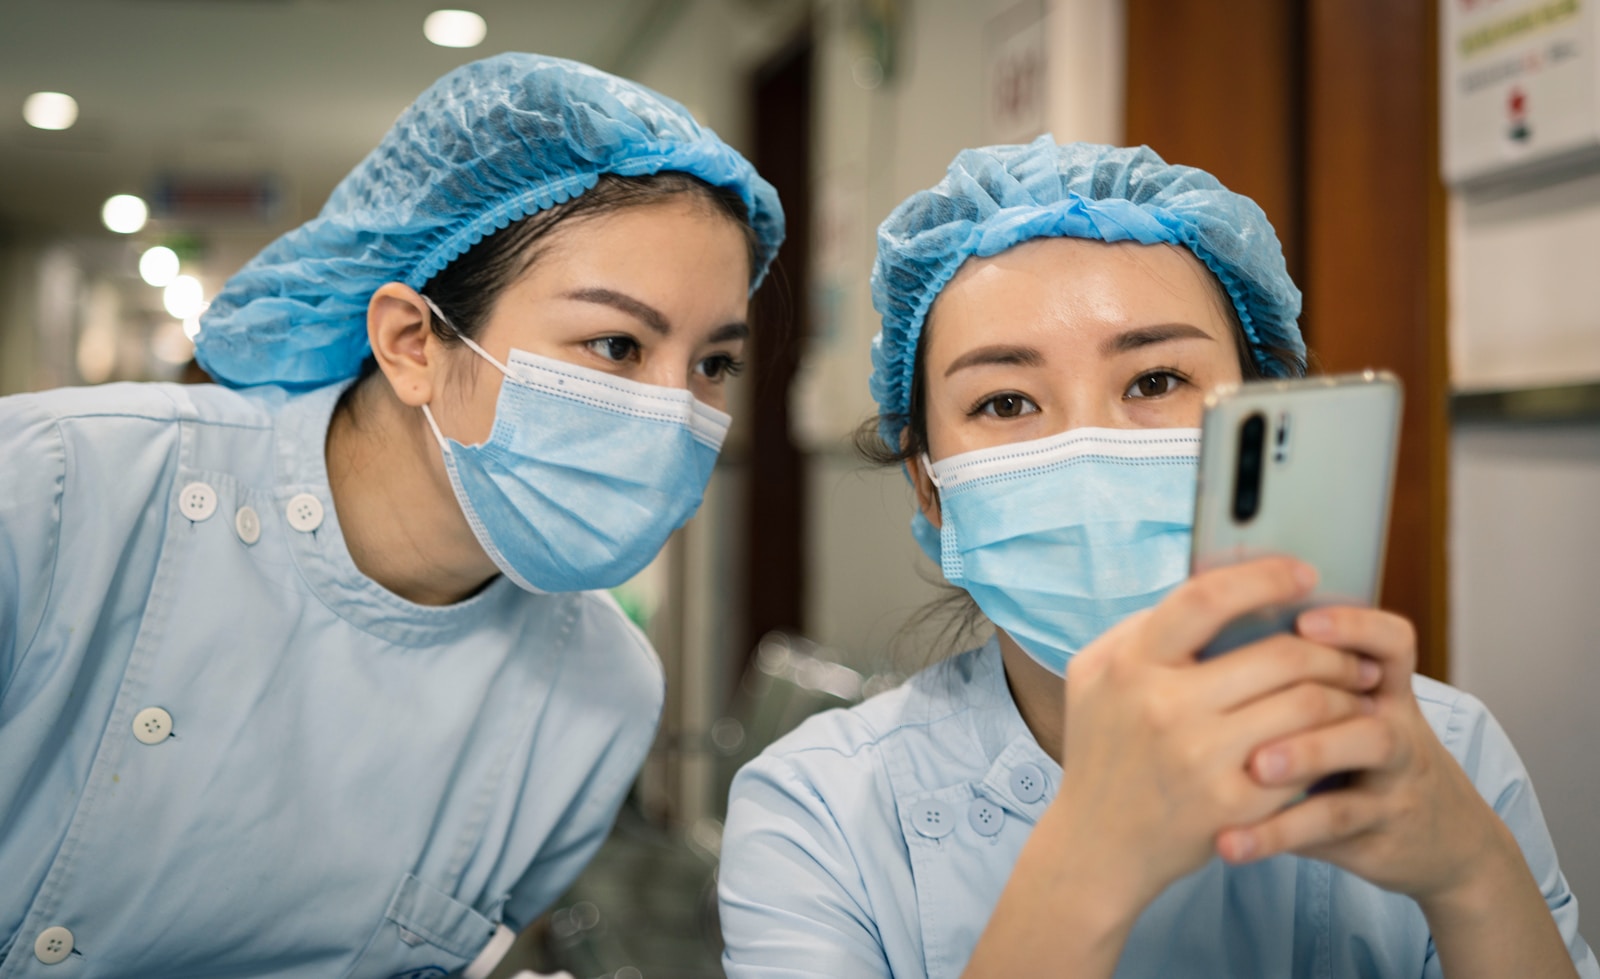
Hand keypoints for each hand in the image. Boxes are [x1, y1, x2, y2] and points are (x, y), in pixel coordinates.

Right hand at [1054, 558, 1383, 912]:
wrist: (1096, 847)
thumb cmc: (1103, 752)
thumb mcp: (1093, 678)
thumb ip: (1140, 629)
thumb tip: (1210, 588)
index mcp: (1130, 665)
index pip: (1206, 598)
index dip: (1264, 577)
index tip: (1304, 575)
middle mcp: (1165, 707)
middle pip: (1280, 654)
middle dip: (1330, 651)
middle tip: (1350, 656)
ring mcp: (1202, 758)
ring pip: (1308, 704)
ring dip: (1345, 695)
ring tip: (1355, 694)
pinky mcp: (1235, 805)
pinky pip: (1308, 758)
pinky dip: (1332, 743)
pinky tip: (1336, 740)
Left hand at [1217, 607, 1513, 907]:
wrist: (1446, 839)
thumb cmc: (1367, 760)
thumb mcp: (1356, 716)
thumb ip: (1300, 684)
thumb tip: (1202, 646)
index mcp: (1385, 692)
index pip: (1390, 644)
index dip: (1355, 626)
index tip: (1304, 620)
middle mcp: (1399, 731)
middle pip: (1370, 701)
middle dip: (1314, 701)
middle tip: (1253, 704)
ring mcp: (1395, 784)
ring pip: (1363, 759)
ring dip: (1307, 757)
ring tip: (1253, 768)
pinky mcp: (1379, 834)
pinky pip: (1328, 829)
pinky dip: (1276, 833)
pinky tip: (1230, 841)